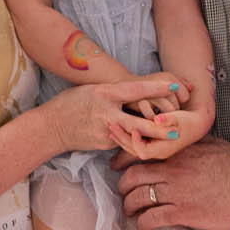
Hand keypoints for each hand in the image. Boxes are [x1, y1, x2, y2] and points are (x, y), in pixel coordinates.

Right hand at [46, 74, 185, 155]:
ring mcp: (105, 131)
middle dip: (159, 128)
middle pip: (138, 122)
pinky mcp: (104, 144)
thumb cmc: (71, 103)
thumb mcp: (92, 90)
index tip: (175, 86)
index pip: (135, 90)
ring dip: (149, 136)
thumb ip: (114, 93)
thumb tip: (134, 92)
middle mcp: (106, 113)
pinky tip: (139, 139)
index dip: (156, 88)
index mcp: (104, 94)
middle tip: (177, 130)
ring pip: (133, 134)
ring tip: (166, 137)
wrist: (51, 127)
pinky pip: (123, 140)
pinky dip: (131, 138)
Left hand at [117, 98, 215, 161]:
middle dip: (122, 138)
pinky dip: (127, 136)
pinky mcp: (152, 144)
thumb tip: (157, 119)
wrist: (196, 125)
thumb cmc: (188, 120)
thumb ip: (167, 119)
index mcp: (163, 149)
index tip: (131, 127)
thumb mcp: (179, 118)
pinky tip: (119, 126)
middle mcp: (157, 152)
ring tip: (111, 126)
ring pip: (132, 148)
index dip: (135, 141)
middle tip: (112, 125)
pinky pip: (135, 143)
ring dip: (122, 137)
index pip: (143, 151)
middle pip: (134, 151)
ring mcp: (153, 149)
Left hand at [119, 135, 229, 229]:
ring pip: (137, 198)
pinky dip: (143, 224)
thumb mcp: (210, 142)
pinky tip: (145, 227)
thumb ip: (190, 142)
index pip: (139, 152)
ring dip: (130, 207)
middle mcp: (171, 169)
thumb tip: (179, 142)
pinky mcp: (183, 212)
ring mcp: (175, 191)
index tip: (117, 168)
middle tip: (124, 194)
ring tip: (131, 213)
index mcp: (177, 150)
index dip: (122, 161)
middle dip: (123, 187)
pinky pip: (152, 218)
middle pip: (132, 176)